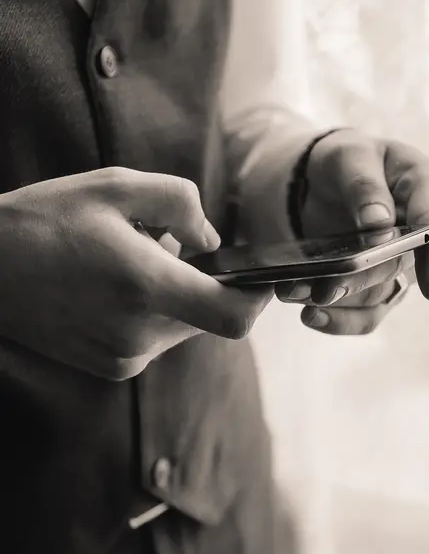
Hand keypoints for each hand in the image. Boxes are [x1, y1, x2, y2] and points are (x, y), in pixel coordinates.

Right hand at [0, 168, 272, 380]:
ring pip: (185, 326)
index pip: (233, 316)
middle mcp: (139, 334)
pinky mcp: (113, 368)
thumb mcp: (116, 185)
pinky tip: (114, 289)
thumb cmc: (44, 220)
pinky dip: (153, 313)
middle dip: (204, 282)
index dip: (256, 298)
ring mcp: (125, 358)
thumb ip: (182, 203)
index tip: (259, 277)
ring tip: (128, 265)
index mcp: (144, 287)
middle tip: (164, 247)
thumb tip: (213, 242)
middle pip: (210, 316)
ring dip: (176, 296)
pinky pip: (158, 339)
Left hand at [277, 130, 428, 334]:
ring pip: (378, 295)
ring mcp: (398, 263)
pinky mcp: (376, 285)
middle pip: (396, 265)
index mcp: (424, 187)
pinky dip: (338, 320)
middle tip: (323, 290)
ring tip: (294, 295)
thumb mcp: (348, 154)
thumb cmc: (345, 160)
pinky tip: (310, 316)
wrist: (322, 179)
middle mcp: (418, 231)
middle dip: (359, 280)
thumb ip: (363, 183)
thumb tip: (379, 222)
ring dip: (337, 301)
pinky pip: (365, 314)